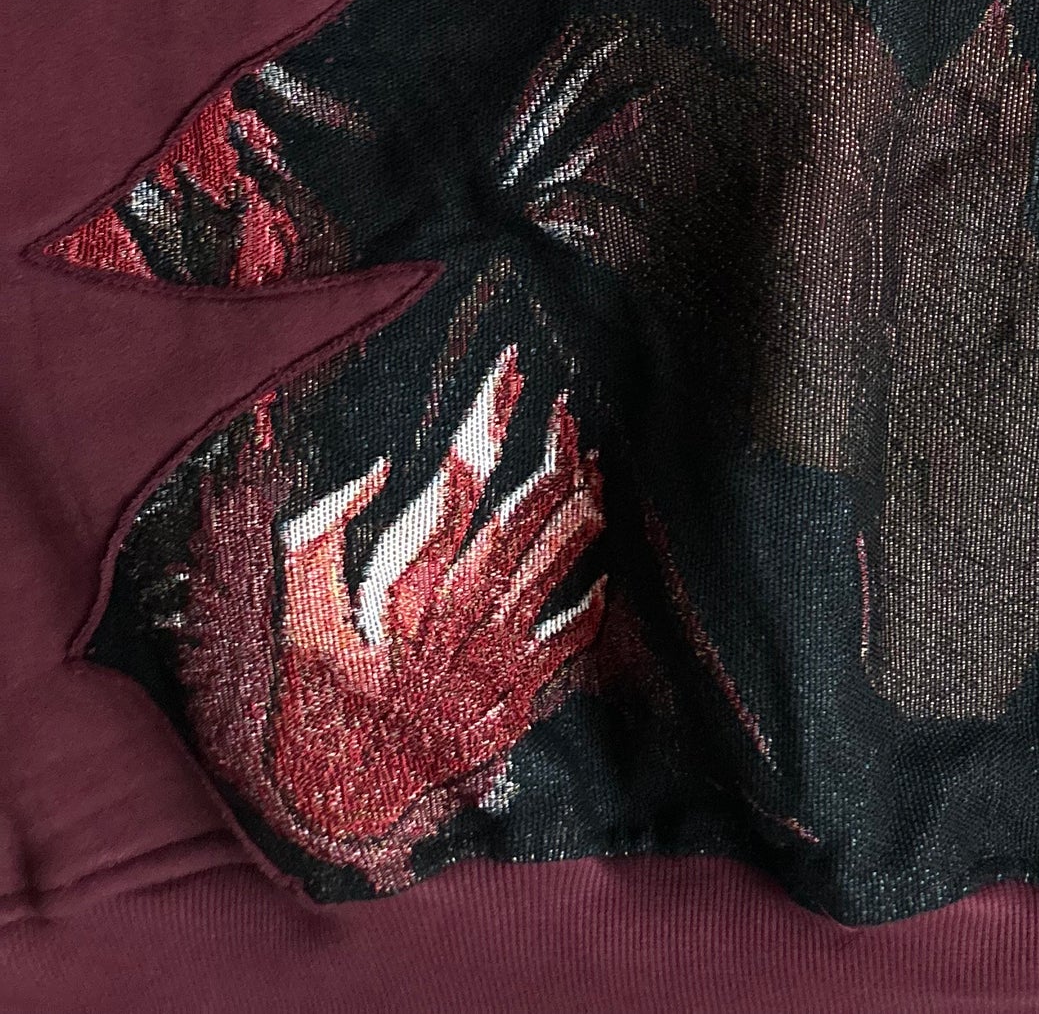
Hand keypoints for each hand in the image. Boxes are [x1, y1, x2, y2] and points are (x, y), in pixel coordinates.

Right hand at [197, 348, 604, 888]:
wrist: (342, 809)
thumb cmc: (314, 702)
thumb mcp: (297, 618)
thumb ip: (317, 536)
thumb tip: (378, 468)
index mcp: (404, 592)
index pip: (459, 483)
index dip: (488, 419)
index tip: (510, 370)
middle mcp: (459, 620)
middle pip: (525, 515)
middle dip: (554, 452)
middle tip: (565, 410)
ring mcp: (496, 660)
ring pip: (558, 562)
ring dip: (581, 504)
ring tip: (590, 462)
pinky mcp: (519, 697)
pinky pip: (574, 633)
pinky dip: (593, 589)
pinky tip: (599, 558)